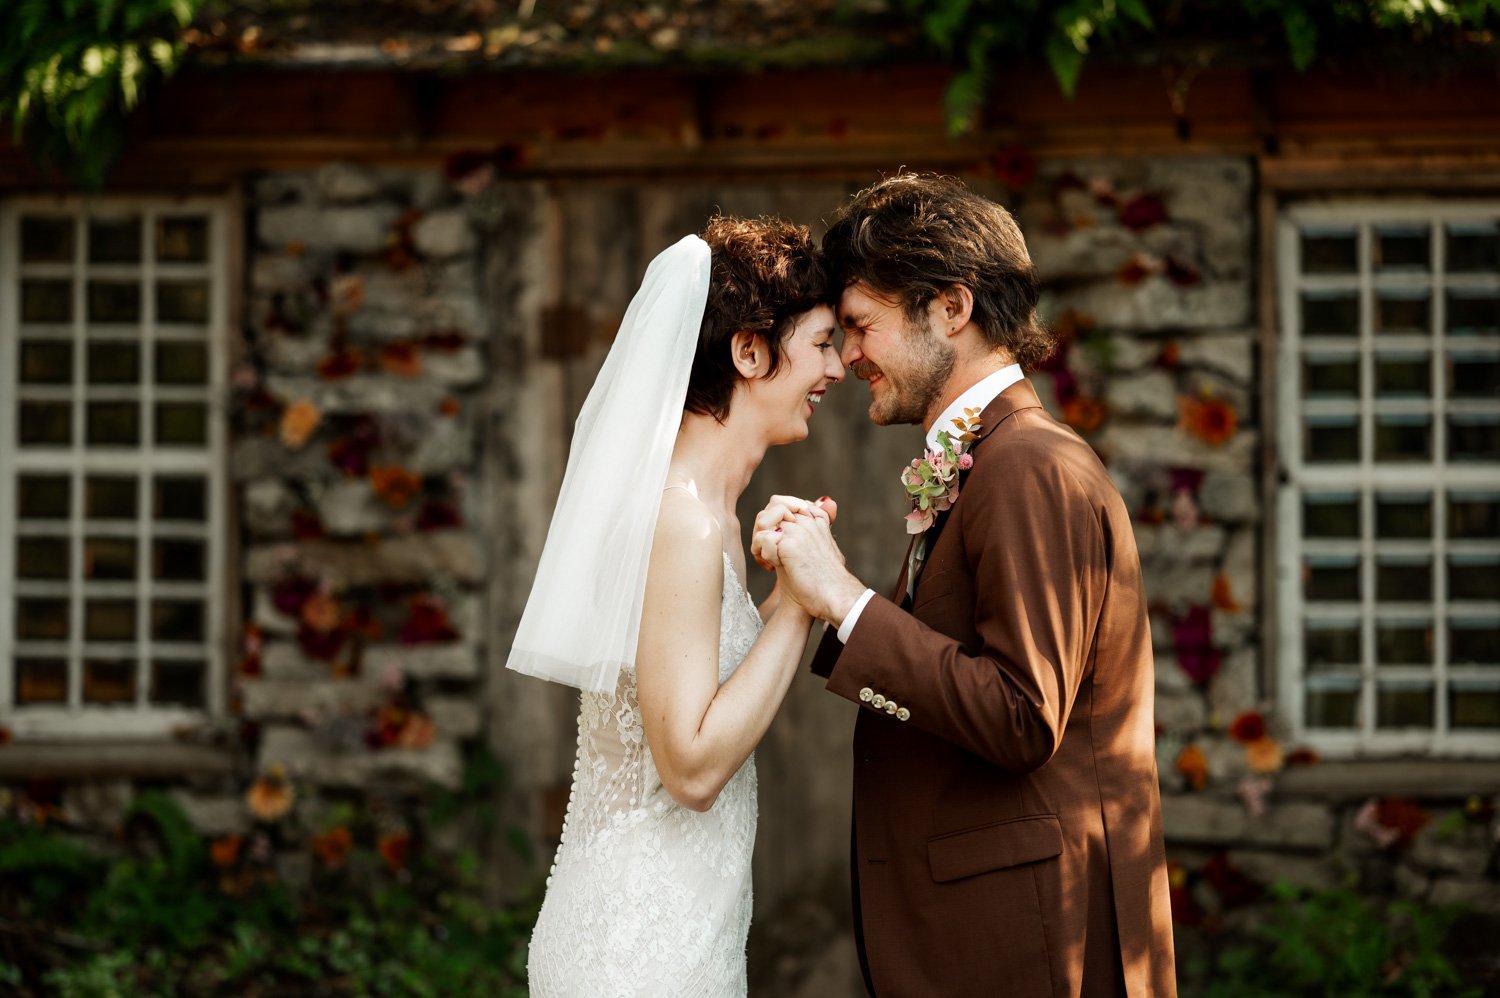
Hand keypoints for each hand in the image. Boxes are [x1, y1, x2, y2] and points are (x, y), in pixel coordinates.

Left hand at [753, 507, 863, 623]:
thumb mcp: (825, 546)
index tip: (777, 544)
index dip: (772, 523)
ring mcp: (799, 530)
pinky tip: (773, 568)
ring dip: (759, 544)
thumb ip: (820, 525)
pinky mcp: (790, 544)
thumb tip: (826, 501)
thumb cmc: (828, 578)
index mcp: (816, 517)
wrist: (835, 596)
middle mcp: (807, 519)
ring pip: (762, 523)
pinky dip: (762, 555)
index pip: (779, 504)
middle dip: (761, 533)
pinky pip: (762, 540)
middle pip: (767, 512)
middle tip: (767, 555)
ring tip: (769, 561)